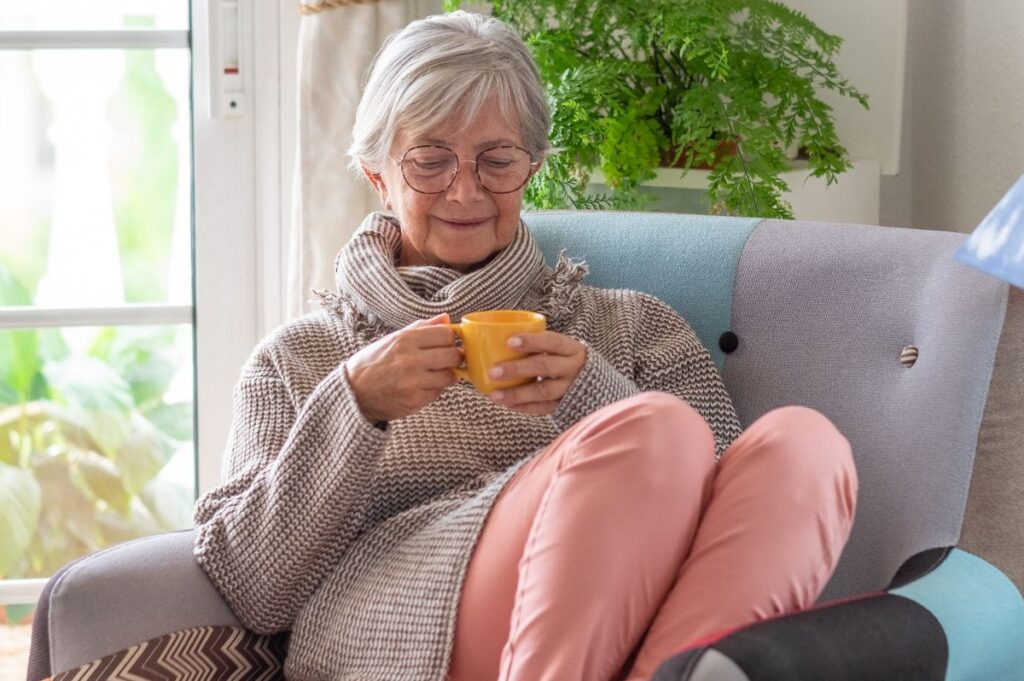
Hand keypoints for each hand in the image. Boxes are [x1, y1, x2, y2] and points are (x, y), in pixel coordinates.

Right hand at [345, 313, 461, 422]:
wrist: (353, 392)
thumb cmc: (373, 363)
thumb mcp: (392, 339)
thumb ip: (421, 328)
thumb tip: (446, 318)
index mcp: (405, 340)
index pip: (446, 334)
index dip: (450, 339)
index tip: (447, 343)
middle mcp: (410, 360)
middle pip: (453, 355)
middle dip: (454, 356)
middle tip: (446, 359)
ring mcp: (414, 382)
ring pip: (450, 376)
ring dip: (446, 374)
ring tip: (433, 373)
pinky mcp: (415, 400)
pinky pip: (438, 392)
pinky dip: (434, 388)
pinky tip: (422, 385)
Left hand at [487, 331, 586, 414]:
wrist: (593, 382)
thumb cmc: (564, 359)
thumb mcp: (558, 348)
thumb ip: (536, 344)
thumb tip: (493, 338)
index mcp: (571, 348)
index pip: (552, 341)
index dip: (532, 341)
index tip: (509, 341)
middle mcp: (573, 367)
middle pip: (545, 366)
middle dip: (517, 369)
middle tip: (493, 371)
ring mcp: (571, 388)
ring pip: (543, 391)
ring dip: (517, 393)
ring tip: (494, 395)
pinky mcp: (565, 405)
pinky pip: (543, 408)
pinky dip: (524, 407)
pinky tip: (507, 405)